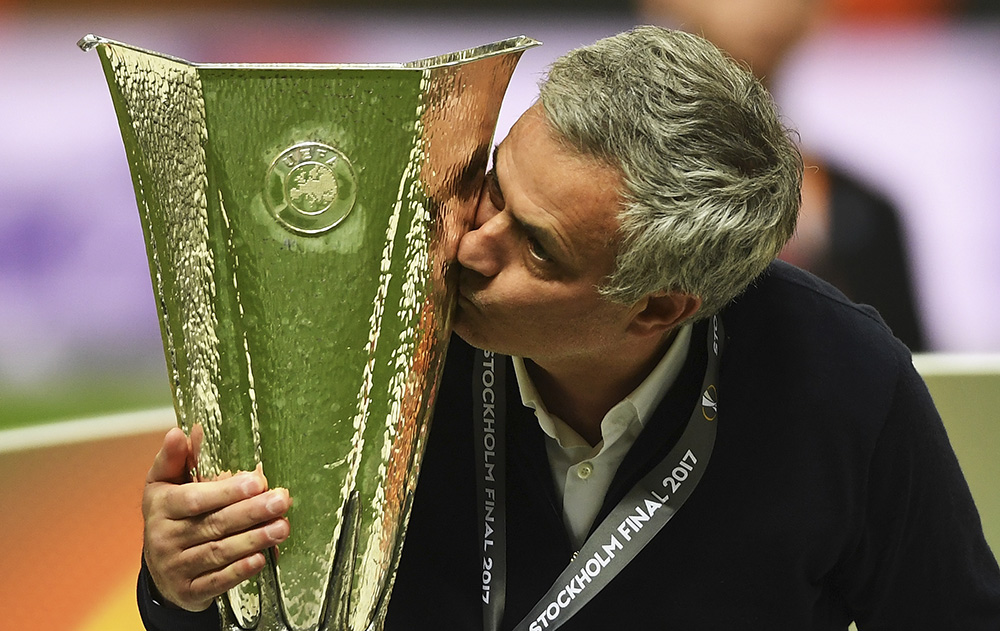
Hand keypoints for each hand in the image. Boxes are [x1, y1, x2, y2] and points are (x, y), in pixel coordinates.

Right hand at [141, 427, 291, 611]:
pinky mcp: (189, 591)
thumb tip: (181, 431)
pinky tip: (262, 558)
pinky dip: (240, 571)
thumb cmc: (169, 516)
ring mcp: (176, 567)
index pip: (194, 498)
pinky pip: (217, 581)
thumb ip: (174, 459)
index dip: (226, 491)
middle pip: (213, 524)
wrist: (160, 571)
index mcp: (161, 506)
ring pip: (219, 552)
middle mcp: (165, 538)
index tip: (256, 481)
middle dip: (251, 512)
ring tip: (282, 527)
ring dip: (254, 539)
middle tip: (282, 500)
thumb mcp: (163, 485)